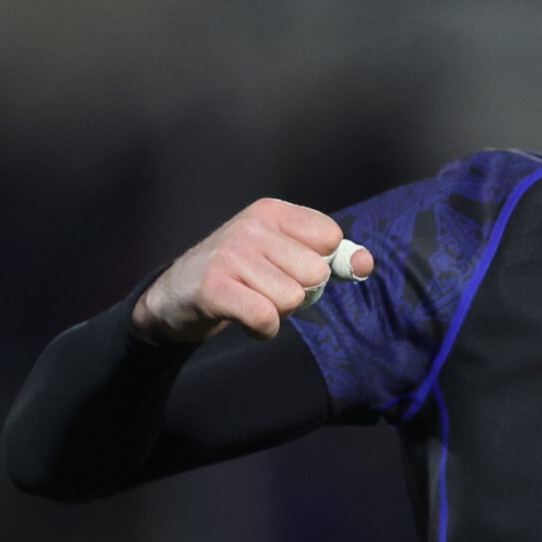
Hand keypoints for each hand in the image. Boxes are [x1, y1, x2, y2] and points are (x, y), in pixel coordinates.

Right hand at [132, 197, 372, 342]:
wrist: (175, 295)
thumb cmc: (240, 275)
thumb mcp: (284, 255)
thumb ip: (329, 258)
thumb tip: (365, 263)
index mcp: (272, 211)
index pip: (331, 237)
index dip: (319, 265)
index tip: (290, 269)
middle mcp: (252, 225)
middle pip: (315, 273)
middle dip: (298, 293)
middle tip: (265, 290)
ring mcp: (231, 254)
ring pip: (293, 298)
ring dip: (277, 313)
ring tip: (250, 301)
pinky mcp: (214, 286)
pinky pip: (267, 317)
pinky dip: (262, 330)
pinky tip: (244, 319)